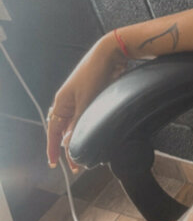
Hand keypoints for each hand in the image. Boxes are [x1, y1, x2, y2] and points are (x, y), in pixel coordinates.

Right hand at [46, 34, 128, 171]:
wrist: (110, 54)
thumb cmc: (95, 74)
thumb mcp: (86, 100)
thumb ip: (78, 122)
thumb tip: (68, 142)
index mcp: (62, 102)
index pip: (53, 130)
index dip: (53, 148)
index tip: (54, 164)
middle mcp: (68, 103)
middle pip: (64, 130)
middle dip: (68, 148)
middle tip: (77, 166)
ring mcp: (80, 100)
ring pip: (76, 125)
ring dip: (79, 139)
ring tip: (86, 155)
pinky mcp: (93, 98)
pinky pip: (86, 118)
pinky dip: (88, 129)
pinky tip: (94, 137)